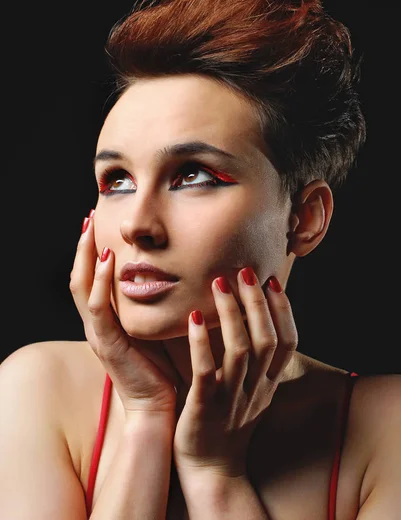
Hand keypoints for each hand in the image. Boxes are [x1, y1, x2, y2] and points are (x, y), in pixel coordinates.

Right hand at [70, 212, 181, 416]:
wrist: (158, 406)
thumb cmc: (162, 367)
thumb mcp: (154, 328)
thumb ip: (153, 304)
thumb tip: (172, 274)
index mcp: (107, 321)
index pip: (91, 279)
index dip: (91, 252)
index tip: (98, 224)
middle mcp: (96, 324)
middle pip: (80, 277)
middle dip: (82, 246)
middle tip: (88, 217)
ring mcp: (98, 333)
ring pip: (82, 287)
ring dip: (85, 256)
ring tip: (91, 229)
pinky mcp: (106, 343)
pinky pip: (98, 307)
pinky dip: (99, 281)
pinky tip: (107, 259)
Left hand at [173, 267, 297, 477]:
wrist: (211, 471)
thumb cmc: (229, 423)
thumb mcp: (253, 392)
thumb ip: (258, 362)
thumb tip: (258, 322)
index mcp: (268, 385)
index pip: (287, 342)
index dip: (283, 310)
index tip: (273, 281)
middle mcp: (255, 389)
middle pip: (266, 340)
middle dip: (257, 303)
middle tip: (245, 271)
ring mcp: (231, 399)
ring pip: (240, 350)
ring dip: (231, 313)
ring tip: (219, 284)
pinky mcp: (204, 407)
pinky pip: (206, 371)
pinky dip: (201, 343)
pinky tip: (193, 317)